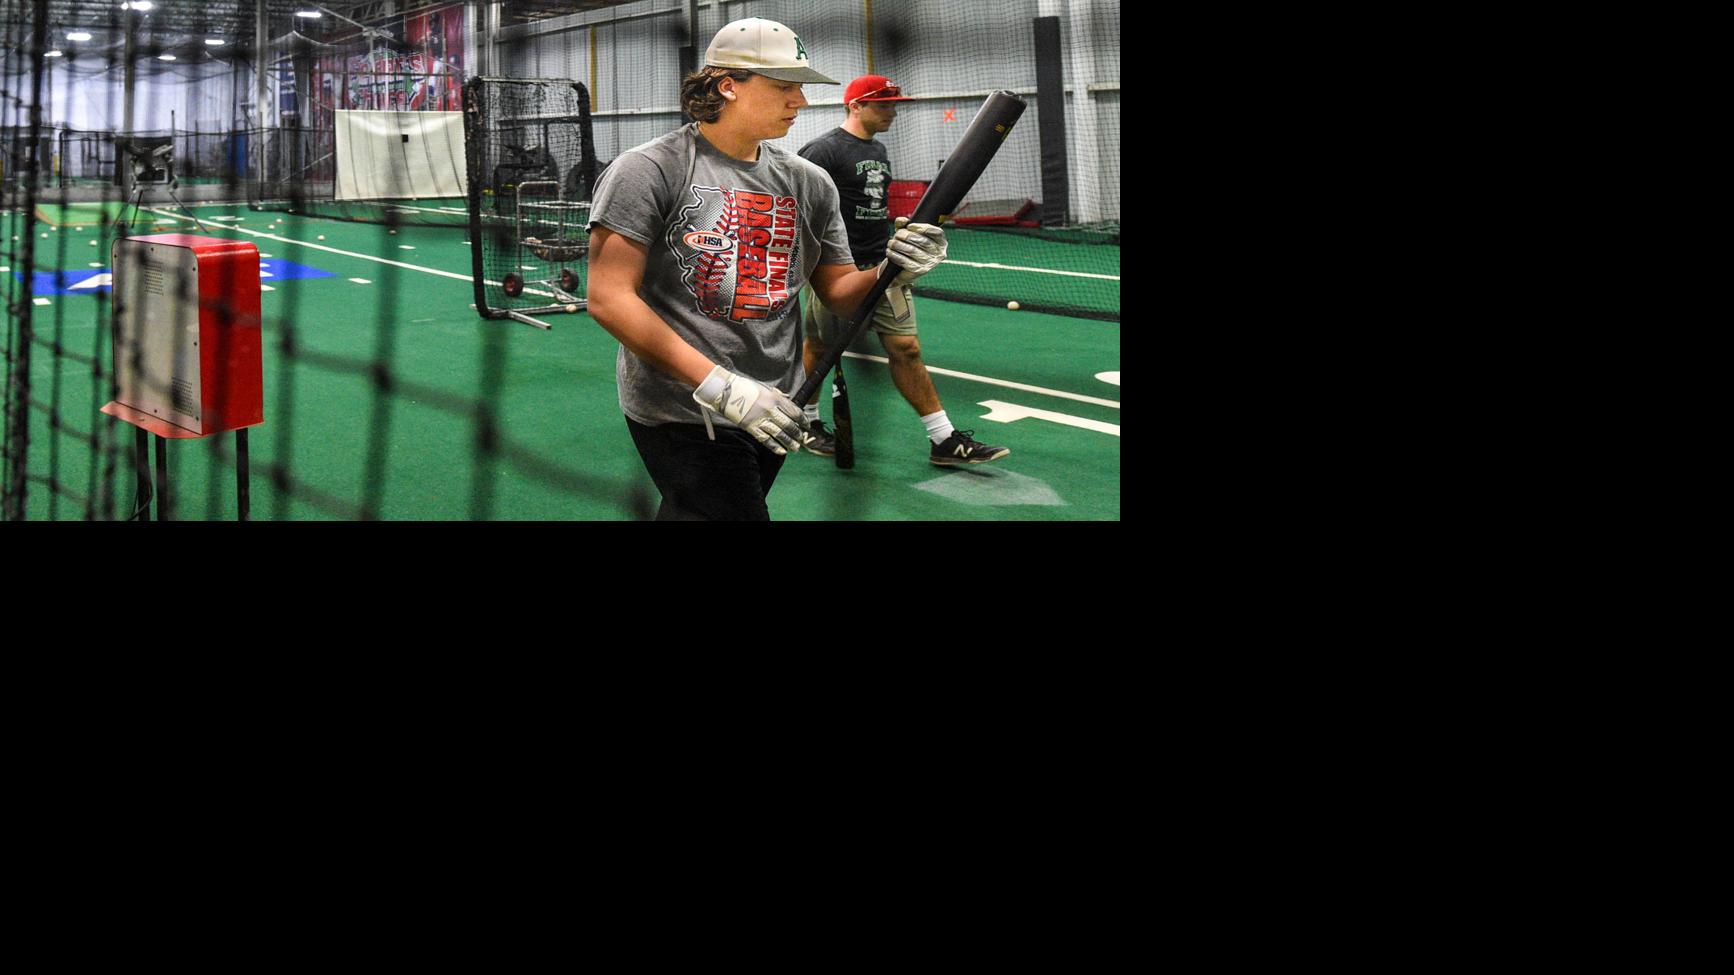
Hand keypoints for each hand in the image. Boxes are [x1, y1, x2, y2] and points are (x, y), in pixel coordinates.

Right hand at [692, 365, 806, 454]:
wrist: (726, 391)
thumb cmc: (746, 387)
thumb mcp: (765, 388)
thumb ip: (777, 395)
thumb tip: (788, 399)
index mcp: (775, 398)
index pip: (794, 411)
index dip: (802, 420)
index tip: (806, 425)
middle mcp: (770, 409)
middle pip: (789, 424)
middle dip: (797, 433)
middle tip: (801, 438)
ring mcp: (760, 419)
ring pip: (779, 434)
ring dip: (789, 442)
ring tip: (795, 448)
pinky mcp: (751, 427)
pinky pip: (766, 439)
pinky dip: (774, 446)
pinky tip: (781, 451)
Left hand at [885, 216, 946, 282]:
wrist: (903, 270)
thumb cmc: (910, 248)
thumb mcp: (908, 234)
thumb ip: (904, 225)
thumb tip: (901, 220)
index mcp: (940, 243)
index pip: (937, 232)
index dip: (923, 228)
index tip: (910, 226)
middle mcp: (938, 254)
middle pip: (922, 241)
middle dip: (906, 236)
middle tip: (897, 235)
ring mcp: (929, 264)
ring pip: (912, 250)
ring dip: (898, 245)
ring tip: (891, 243)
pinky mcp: (919, 271)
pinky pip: (905, 261)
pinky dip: (895, 255)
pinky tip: (890, 251)